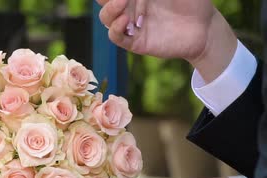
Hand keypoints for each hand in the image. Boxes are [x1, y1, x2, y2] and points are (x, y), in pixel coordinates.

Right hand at [97, 0, 237, 81]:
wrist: (205, 27)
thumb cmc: (192, 1)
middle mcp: (131, 7)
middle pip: (104, 1)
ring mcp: (132, 24)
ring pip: (106, 18)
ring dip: (110, 9)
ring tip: (122, 2)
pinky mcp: (135, 42)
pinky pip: (116, 37)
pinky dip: (115, 28)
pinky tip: (125, 20)